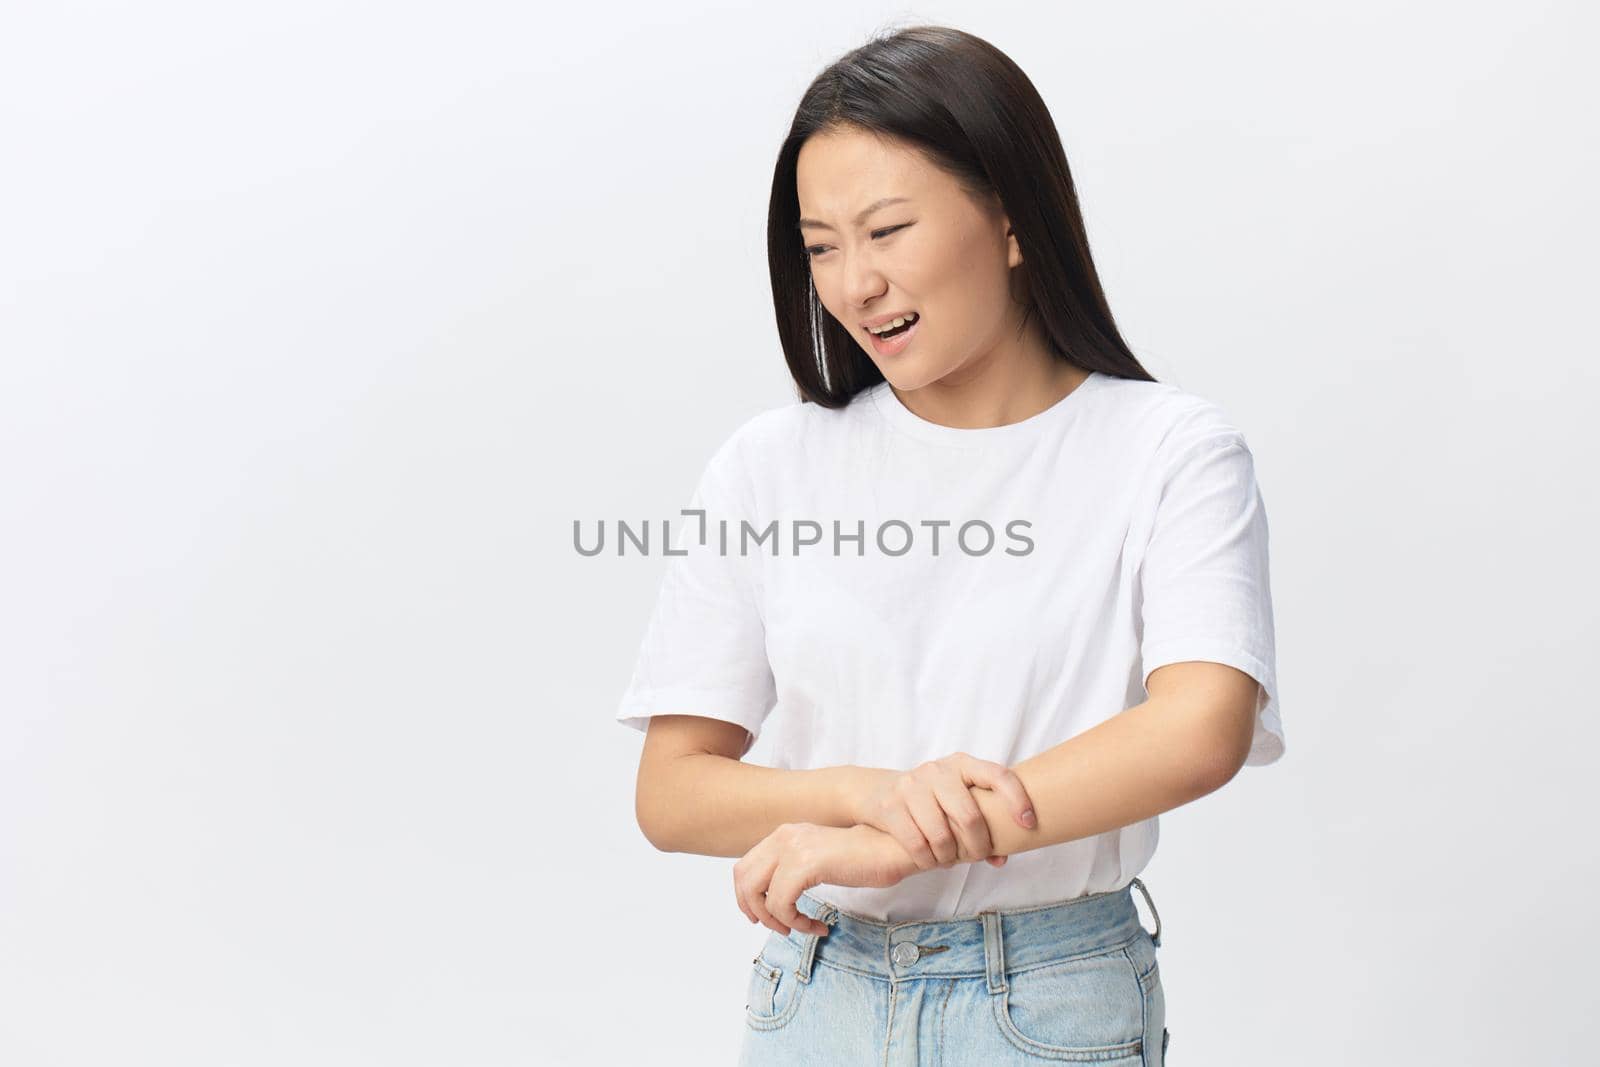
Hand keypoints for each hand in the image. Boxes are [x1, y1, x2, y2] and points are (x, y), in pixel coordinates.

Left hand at [734, 822, 919, 937]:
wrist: (893, 849)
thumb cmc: (864, 859)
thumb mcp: (819, 859)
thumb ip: (794, 868)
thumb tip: (772, 896)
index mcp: (785, 834)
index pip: (744, 867)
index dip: (746, 897)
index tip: (764, 917)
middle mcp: (784, 836)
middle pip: (743, 879)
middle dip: (754, 910)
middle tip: (778, 927)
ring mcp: (793, 848)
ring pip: (759, 895)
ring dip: (777, 920)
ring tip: (801, 928)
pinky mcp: (806, 864)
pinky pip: (782, 904)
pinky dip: (797, 923)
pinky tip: (819, 926)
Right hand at [851, 755, 1036, 871]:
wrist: (882, 791)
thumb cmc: (933, 800)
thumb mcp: (957, 799)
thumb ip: (982, 823)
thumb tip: (1001, 858)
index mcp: (962, 764)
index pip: (998, 775)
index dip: (1017, 799)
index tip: (1028, 823)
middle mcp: (937, 770)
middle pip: (970, 815)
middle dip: (978, 845)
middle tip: (977, 856)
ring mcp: (912, 786)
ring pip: (942, 836)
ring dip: (950, 858)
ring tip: (950, 860)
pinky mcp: (891, 805)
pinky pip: (917, 845)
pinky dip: (928, 861)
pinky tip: (930, 860)